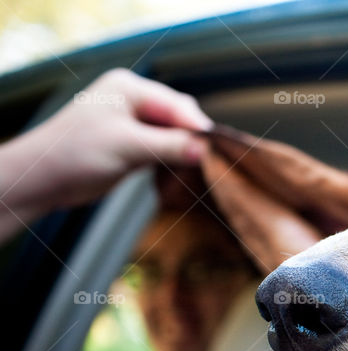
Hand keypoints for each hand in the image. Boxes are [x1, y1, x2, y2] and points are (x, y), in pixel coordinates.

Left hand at [0, 68, 212, 236]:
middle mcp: (134, 101)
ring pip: (174, 135)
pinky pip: (165, 149)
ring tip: (196, 172)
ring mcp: (134, 123)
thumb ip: (168, 146)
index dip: (198, 127)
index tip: (217, 150)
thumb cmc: (75, 154)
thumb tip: (206, 150)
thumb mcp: (127, 147)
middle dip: (192, 140)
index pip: (178, 104)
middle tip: (208, 164)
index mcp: (130, 88)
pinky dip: (173, 161)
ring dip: (184, 153)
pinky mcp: (134, 145)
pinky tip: (178, 174)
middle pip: (179, 118)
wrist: (44, 180)